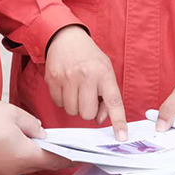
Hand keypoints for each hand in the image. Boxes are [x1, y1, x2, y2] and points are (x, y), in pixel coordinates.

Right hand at [0, 99, 69, 174]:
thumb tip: (40, 132)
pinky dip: (16, 155)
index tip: (76, 155)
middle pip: (38, 164)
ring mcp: (1, 172)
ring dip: (30, 154)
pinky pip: (9, 164)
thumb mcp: (13, 113)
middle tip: (58, 144)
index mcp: (24, 155)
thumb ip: (31, 123)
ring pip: (23, 165)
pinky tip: (15, 143)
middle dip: (48, 154)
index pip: (53, 160)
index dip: (66, 157)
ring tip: (35, 140)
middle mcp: (14, 169)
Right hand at [45, 25, 127, 140]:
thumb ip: (107, 95)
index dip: (118, 121)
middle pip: (87, 113)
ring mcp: (67, 78)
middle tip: (88, 96)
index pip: (113, 102)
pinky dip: (63, 99)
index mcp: (103, 73)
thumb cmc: (88, 56)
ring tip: (76, 88)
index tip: (121, 137)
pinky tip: (66, 86)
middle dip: (88, 109)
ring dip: (75, 105)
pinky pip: (58, 104)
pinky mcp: (52, 80)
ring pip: (72, 111)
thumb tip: (101, 119)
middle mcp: (85, 76)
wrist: (65, 37)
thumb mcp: (105, 69)